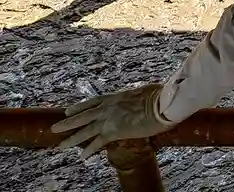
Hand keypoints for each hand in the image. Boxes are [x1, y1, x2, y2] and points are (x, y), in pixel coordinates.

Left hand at [51, 83, 173, 157]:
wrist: (162, 105)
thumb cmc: (159, 96)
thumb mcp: (143, 91)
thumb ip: (135, 97)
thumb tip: (140, 98)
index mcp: (115, 97)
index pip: (92, 102)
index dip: (80, 107)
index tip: (69, 111)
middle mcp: (108, 107)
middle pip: (83, 116)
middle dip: (68, 122)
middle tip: (55, 127)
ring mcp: (109, 120)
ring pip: (84, 130)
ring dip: (71, 138)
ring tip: (60, 146)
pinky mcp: (114, 132)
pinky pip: (98, 143)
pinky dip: (90, 150)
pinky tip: (82, 157)